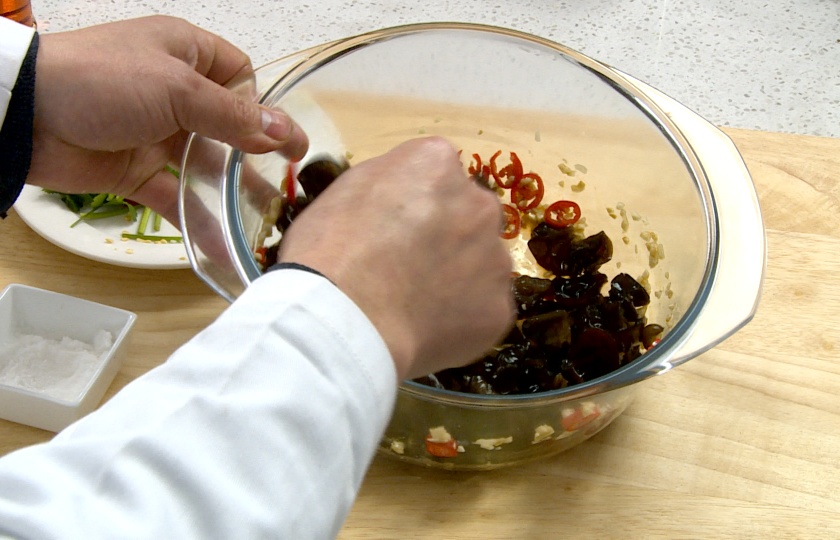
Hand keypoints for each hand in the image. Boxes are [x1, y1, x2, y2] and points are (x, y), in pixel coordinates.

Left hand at [27, 15, 308, 224]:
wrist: (24, 116)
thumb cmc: (100, 81)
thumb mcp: (177, 89)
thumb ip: (234, 116)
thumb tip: (285, 132)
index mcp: (184, 54)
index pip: (238, 76)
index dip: (260, 105)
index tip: (280, 140)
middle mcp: (173, 92)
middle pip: (228, 127)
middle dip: (254, 158)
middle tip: (284, 188)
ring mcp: (155, 134)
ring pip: (205, 166)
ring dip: (231, 192)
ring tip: (263, 220)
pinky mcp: (136, 171)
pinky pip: (177, 196)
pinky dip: (197, 217)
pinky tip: (222, 240)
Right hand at [278, 137, 515, 378]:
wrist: (344, 321)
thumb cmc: (330, 252)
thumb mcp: (346, 189)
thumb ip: (390, 181)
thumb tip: (405, 194)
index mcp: (437, 163)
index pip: (438, 173)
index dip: (414, 204)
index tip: (393, 228)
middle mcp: (478, 203)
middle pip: (469, 215)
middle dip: (447, 235)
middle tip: (408, 266)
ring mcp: (495, 258)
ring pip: (481, 263)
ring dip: (459, 276)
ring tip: (414, 303)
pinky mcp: (500, 308)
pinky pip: (483, 308)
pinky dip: (461, 319)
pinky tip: (425, 328)